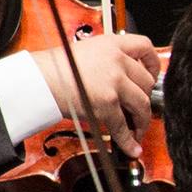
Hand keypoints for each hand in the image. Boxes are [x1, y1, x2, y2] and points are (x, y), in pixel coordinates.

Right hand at [30, 28, 159, 155]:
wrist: (38, 79)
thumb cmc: (55, 67)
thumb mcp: (87, 51)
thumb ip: (108, 60)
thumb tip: (123, 78)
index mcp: (112, 44)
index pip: (145, 46)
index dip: (153, 63)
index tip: (152, 75)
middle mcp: (117, 61)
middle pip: (146, 82)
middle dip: (145, 98)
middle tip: (140, 109)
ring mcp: (114, 82)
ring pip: (141, 105)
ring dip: (141, 121)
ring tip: (137, 130)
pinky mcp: (107, 104)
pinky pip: (123, 126)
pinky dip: (129, 140)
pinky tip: (132, 147)